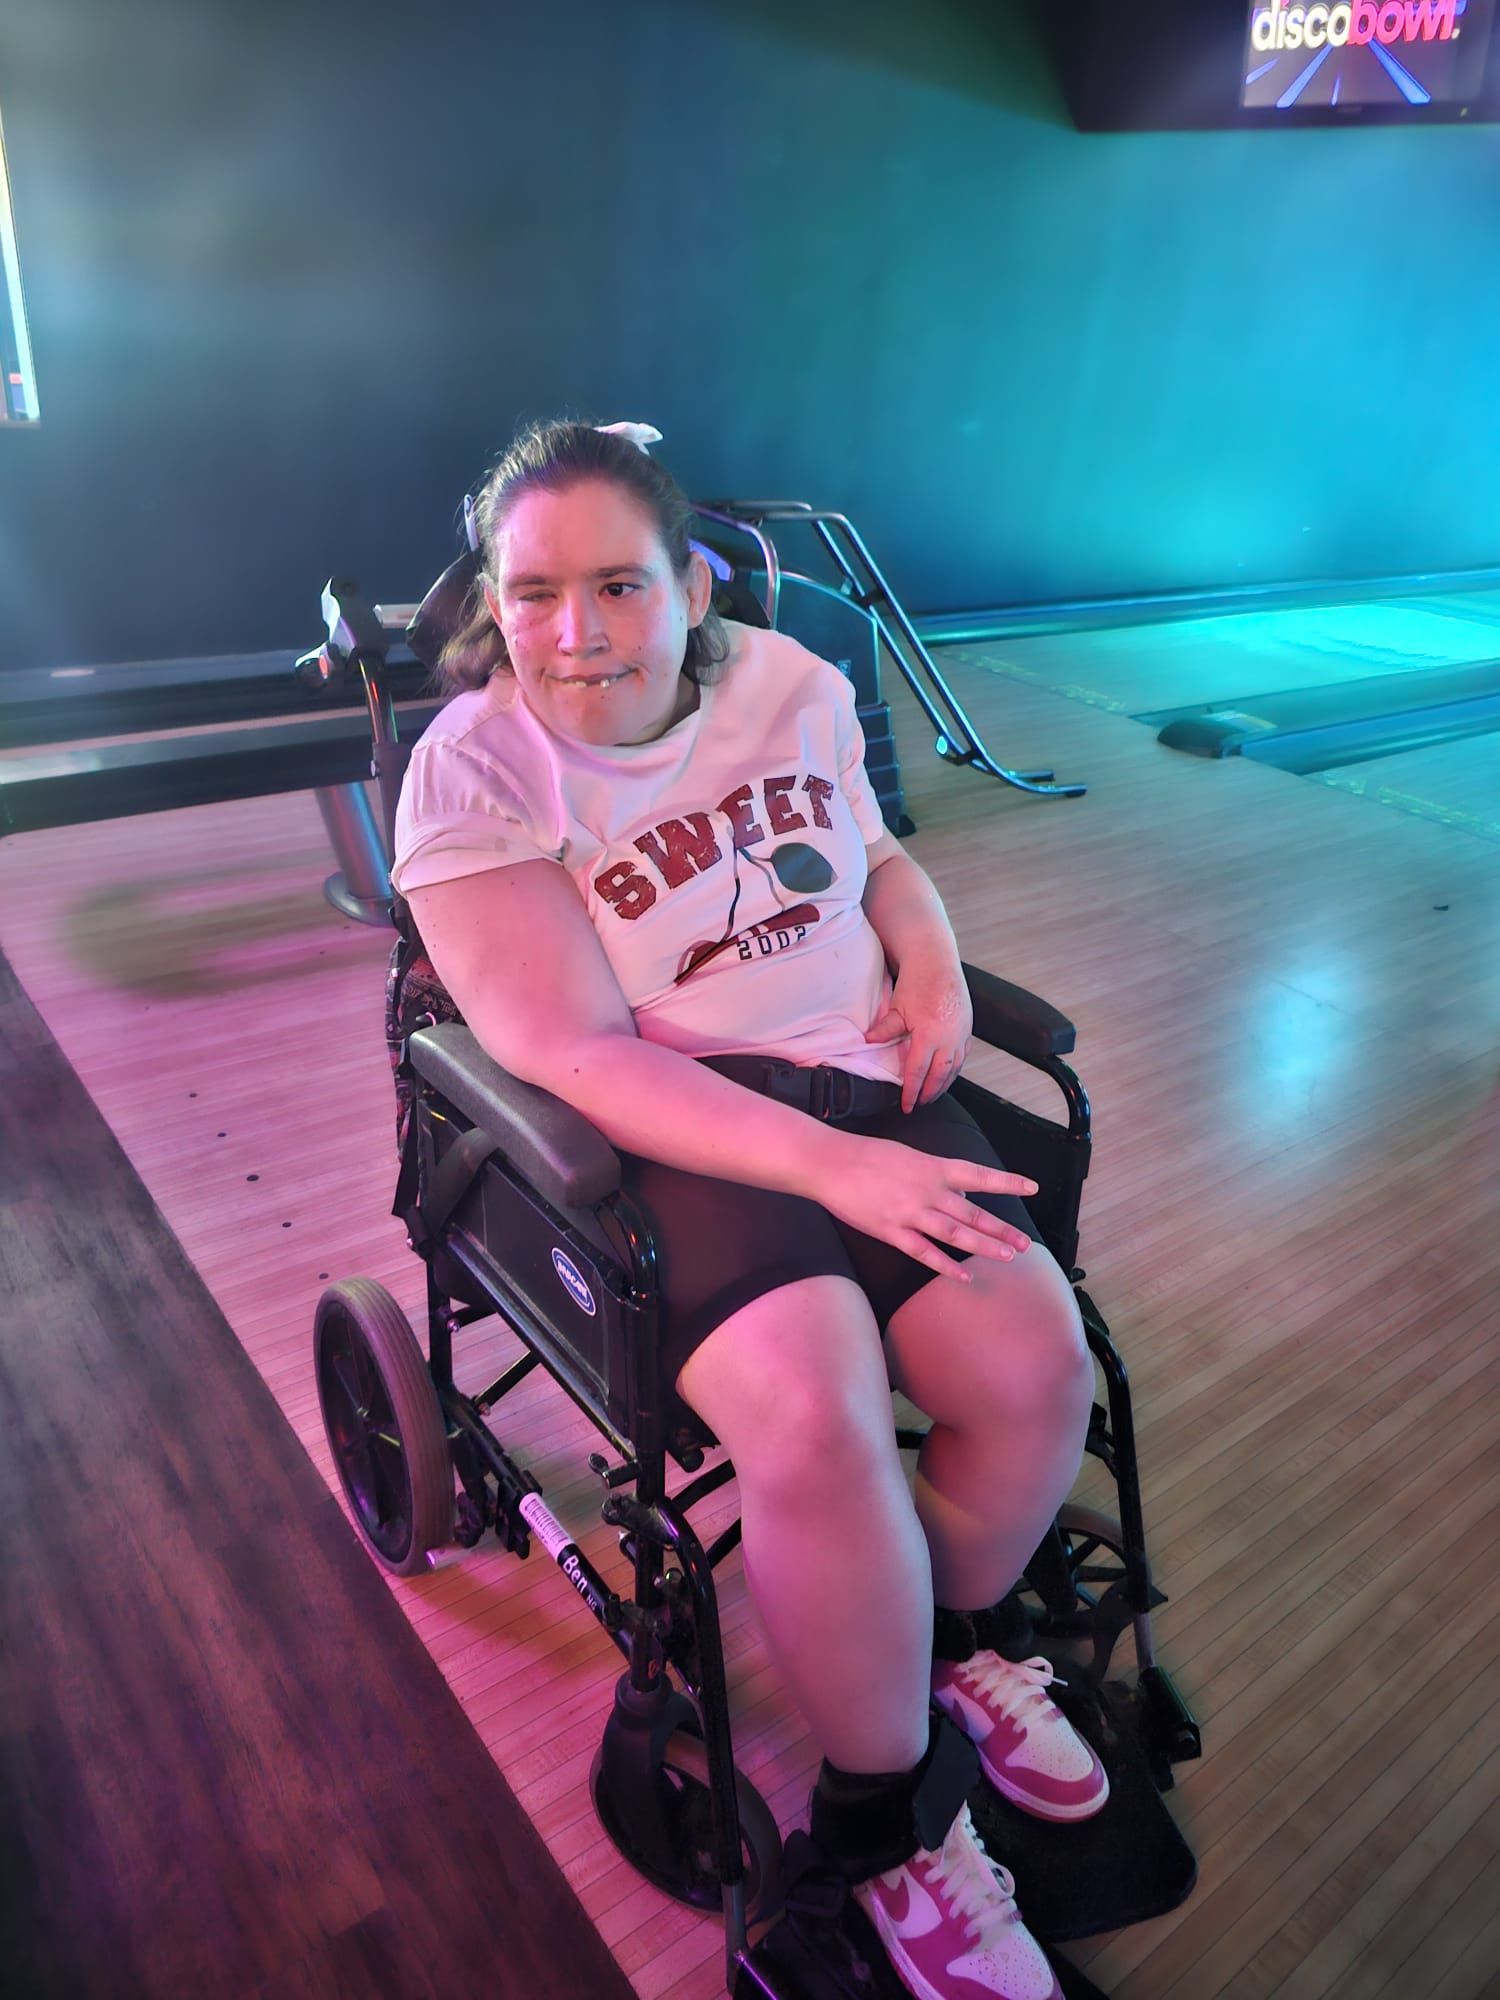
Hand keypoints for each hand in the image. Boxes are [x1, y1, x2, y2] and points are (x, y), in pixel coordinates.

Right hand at [813, 1133, 1035, 1282]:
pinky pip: (924, 1252)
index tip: (1031, 1187)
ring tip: (1007, 1257)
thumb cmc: (868, 1155)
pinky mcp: (891, 1231)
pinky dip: (946, 1265)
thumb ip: (934, 1173)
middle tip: (1024, 1243)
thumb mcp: (909, 1156)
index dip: (1006, 1182)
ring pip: (955, 1234)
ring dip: (983, 1247)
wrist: (830, 1163)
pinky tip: (963, 1275)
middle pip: (973, 1213)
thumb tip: (957, 1189)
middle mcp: (928, 1191)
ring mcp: (911, 1213)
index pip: (979, 1175)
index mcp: (933, 1167)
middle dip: (1001, 1229)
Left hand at [864, 958, 972, 1112]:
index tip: (906, 1105)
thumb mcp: (897, 1009)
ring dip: (944, 1084)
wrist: (937, 961)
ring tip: (933, 1094)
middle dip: (929, 1093)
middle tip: (920, 1104)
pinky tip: (947, 1074)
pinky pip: (962, 1056)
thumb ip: (884, 1030)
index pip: (918, 1072)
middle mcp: (949, 1038)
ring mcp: (961, 1034)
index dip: (911, 1091)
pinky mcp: (967, 1028)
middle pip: (940, 1076)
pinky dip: (955, 1069)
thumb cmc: (917, 982)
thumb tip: (868, 1042)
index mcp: (929, 1035)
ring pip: (955, 1068)